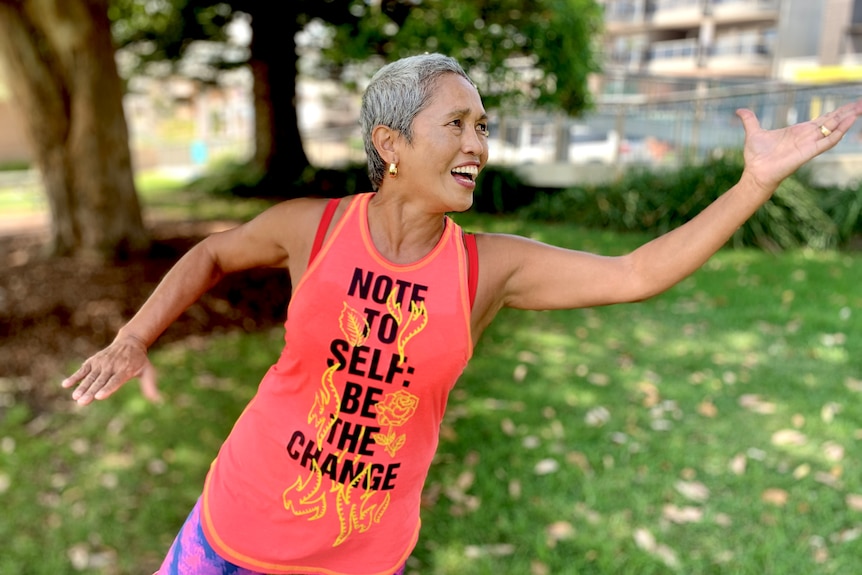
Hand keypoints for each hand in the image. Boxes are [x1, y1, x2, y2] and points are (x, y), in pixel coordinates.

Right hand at [61, 335, 160, 405]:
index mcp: (125, 370)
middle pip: (100, 381)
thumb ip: (150, 386)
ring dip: (81, 387)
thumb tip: (159, 401)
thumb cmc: (139, 361)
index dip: (107, 389)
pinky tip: (65, 385)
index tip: (99, 397)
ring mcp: (101, 363)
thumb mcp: (148, 372)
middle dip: (91, 392)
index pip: (115, 381)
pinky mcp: (93, 361)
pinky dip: (75, 377)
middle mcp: (112, 366)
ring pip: (90, 377)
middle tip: (83, 402)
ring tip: (75, 397)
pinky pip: (83, 370)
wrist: (130, 342)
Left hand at [736, 99, 861, 192]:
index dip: (836, 112)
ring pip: (834, 129)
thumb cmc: (756, 157)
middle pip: (832, 122)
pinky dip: (839, 131)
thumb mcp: (753, 132)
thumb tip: (739, 110)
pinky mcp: (809, 152)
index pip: (822, 119)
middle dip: (847, 112)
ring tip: (861, 108)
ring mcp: (810, 144)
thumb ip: (750, 120)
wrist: (755, 173)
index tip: (850, 104)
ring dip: (847, 119)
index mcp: (799, 131)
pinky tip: (849, 122)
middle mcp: (807, 137)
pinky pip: (828, 141)